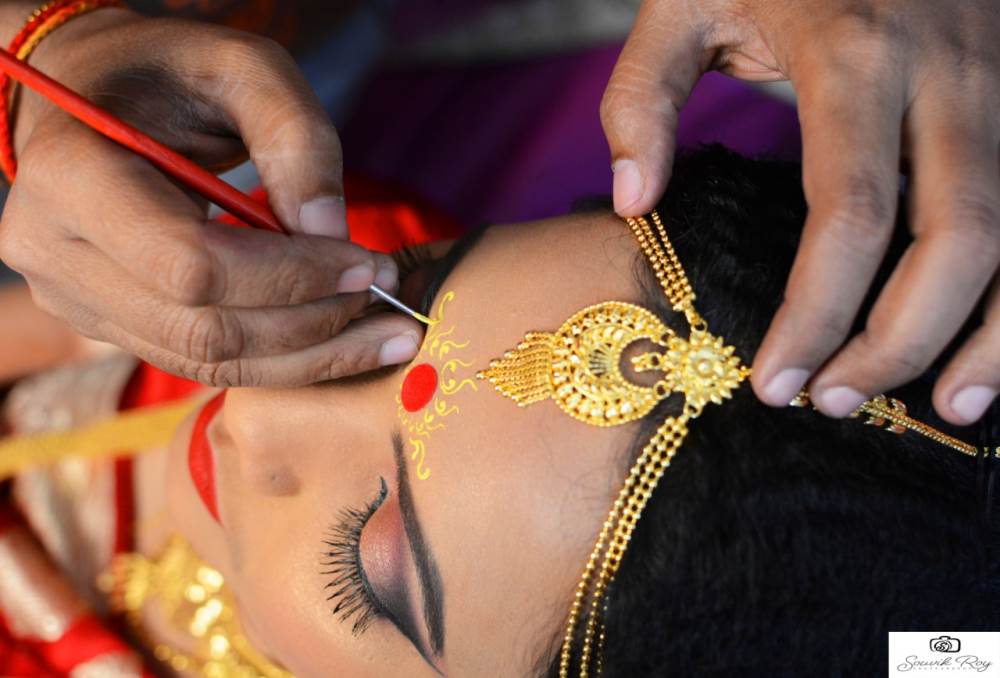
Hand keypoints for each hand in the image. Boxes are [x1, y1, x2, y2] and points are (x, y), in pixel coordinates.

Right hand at [0, 8, 420, 386]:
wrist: (92, 96)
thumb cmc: (168, 71)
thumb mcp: (241, 64)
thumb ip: (295, 136)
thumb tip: (333, 233)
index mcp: (71, 176)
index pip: (192, 264)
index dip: (291, 277)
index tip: (367, 263)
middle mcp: (54, 252)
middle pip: (203, 328)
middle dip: (311, 322)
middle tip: (386, 300)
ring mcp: (73, 299)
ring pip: (206, 361)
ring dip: (307, 357)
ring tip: (384, 336)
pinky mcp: (107, 324)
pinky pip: (202, 362)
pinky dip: (279, 359)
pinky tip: (342, 342)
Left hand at [603, 0, 999, 423]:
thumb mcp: (685, 1)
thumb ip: (642, 98)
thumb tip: (632, 203)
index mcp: (855, 53)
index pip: (849, 214)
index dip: (815, 313)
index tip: (772, 382)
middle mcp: (950, 73)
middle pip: (957, 238)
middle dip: (898, 341)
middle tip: (831, 400)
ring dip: (990, 336)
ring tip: (937, 409)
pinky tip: (983, 346)